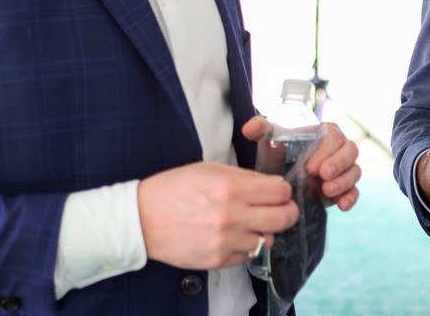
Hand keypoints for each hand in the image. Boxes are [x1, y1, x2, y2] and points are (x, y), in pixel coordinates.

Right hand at [137, 162, 297, 269]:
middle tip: (281, 209)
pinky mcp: (218, 260)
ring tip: (251, 223)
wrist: (142, 219)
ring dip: (264, 231)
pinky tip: (233, 235)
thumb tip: (269, 185)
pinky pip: (248, 255)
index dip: (283, 190)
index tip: (279, 191)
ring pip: (268, 240)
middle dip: (287, 211)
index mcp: (231, 188)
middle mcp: (232, 216)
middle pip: (284, 218)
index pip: (280, 191)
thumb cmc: (174, 189)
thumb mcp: (209, 170)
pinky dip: (246, 246)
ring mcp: (225, 241)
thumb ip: (242, 177)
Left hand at [242, 116, 361, 210]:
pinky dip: (351, 197)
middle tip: (322, 177)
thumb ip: (262, 129)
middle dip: (338, 165)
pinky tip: (341, 206)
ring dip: (343, 182)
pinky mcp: (345, 187)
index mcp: (327, 132)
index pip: (334, 136)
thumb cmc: (283, 149)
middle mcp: (340, 149)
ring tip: (326, 191)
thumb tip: (249, 128)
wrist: (288, 170)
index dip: (326, 151)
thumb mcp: (272, 138)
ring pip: (354, 171)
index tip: (310, 166)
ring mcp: (345, 169)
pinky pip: (355, 191)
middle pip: (350, 152)